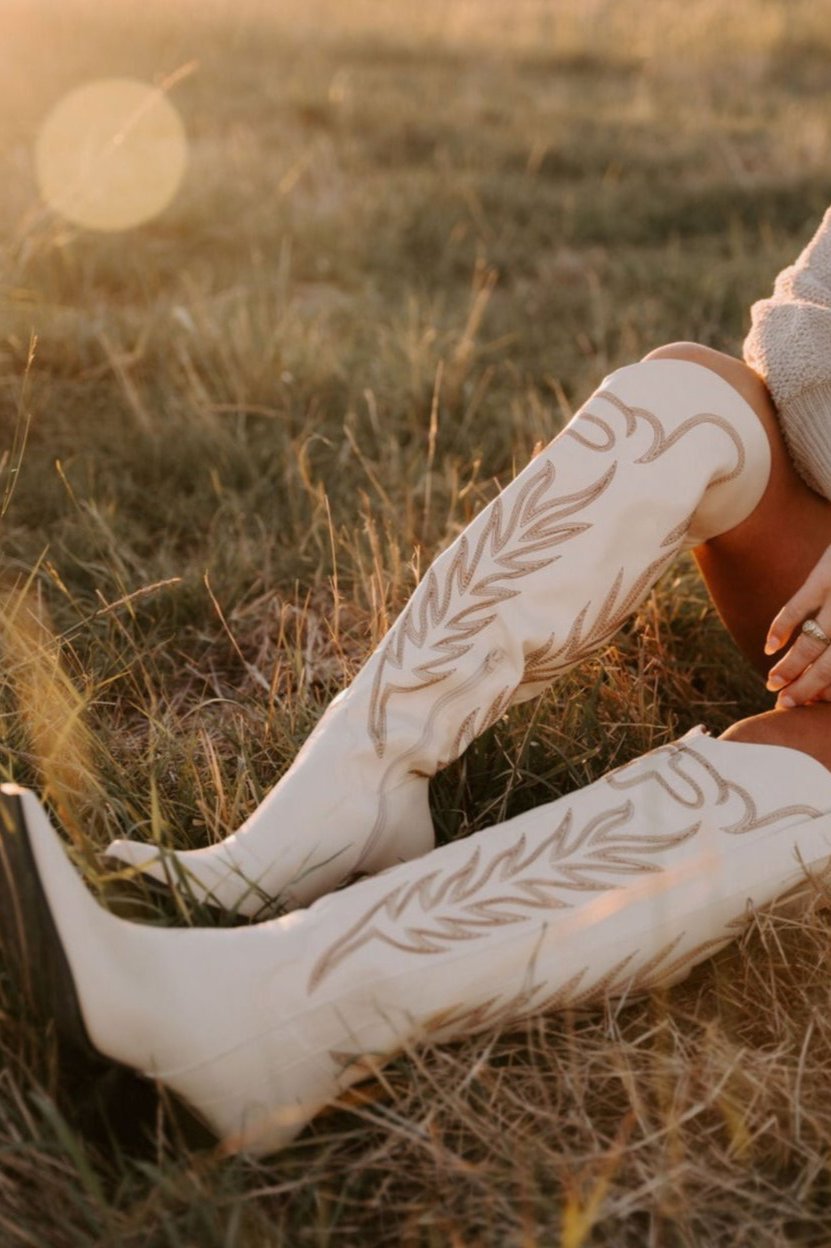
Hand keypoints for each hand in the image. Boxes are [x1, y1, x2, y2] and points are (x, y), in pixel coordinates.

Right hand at [765, 545, 830, 706]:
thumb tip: (827, 645)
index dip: (828, 690)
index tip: (811, 702)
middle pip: (830, 665)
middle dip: (806, 688)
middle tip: (785, 705)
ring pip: (813, 643)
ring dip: (790, 667)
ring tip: (773, 685)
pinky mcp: (827, 574)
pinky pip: (799, 607)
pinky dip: (781, 627)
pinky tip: (770, 646)